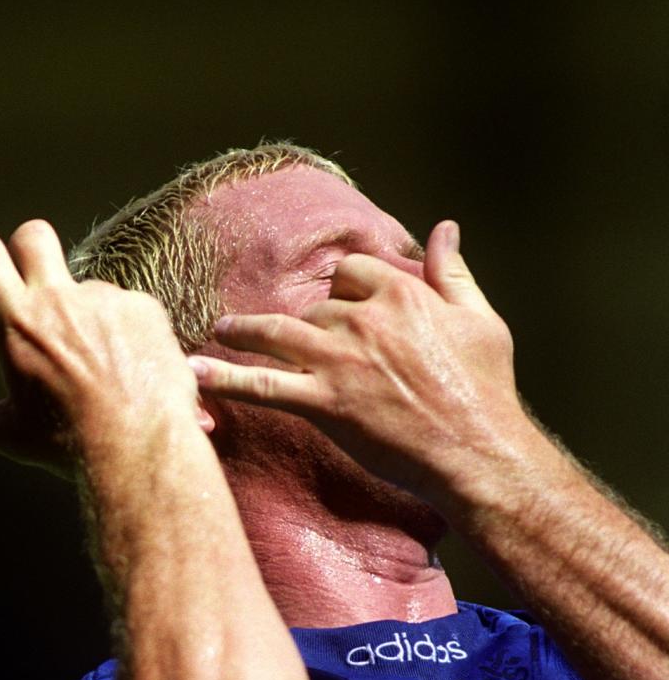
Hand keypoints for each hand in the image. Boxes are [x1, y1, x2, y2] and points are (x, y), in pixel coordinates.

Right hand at [0, 220, 203, 476]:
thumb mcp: (11, 433)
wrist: (142, 452)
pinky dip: (126, 332)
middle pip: (33, 237)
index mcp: (18, 324)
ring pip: (87, 288)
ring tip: (98, 369)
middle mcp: (60, 301)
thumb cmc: (72, 445)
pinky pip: (129, 308)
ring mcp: (106, 301)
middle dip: (24, 248)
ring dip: (84, 315)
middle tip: (26, 279)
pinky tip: (132, 371)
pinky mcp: (146, 309)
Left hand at [189, 221, 533, 508]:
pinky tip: (195, 374)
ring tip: (221, 332)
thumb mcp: (480, 319)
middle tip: (301, 347)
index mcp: (401, 293)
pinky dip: (225, 379)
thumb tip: (445, 229)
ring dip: (243, 332)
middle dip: (306, 325)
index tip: (338, 304)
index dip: (343, 289)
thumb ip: (452, 273)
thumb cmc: (484, 389)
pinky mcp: (323, 401)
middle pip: (315, 307)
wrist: (476, 450)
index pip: (350, 272)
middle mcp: (363, 318)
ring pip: (276, 333)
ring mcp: (339, 360)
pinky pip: (263, 386)